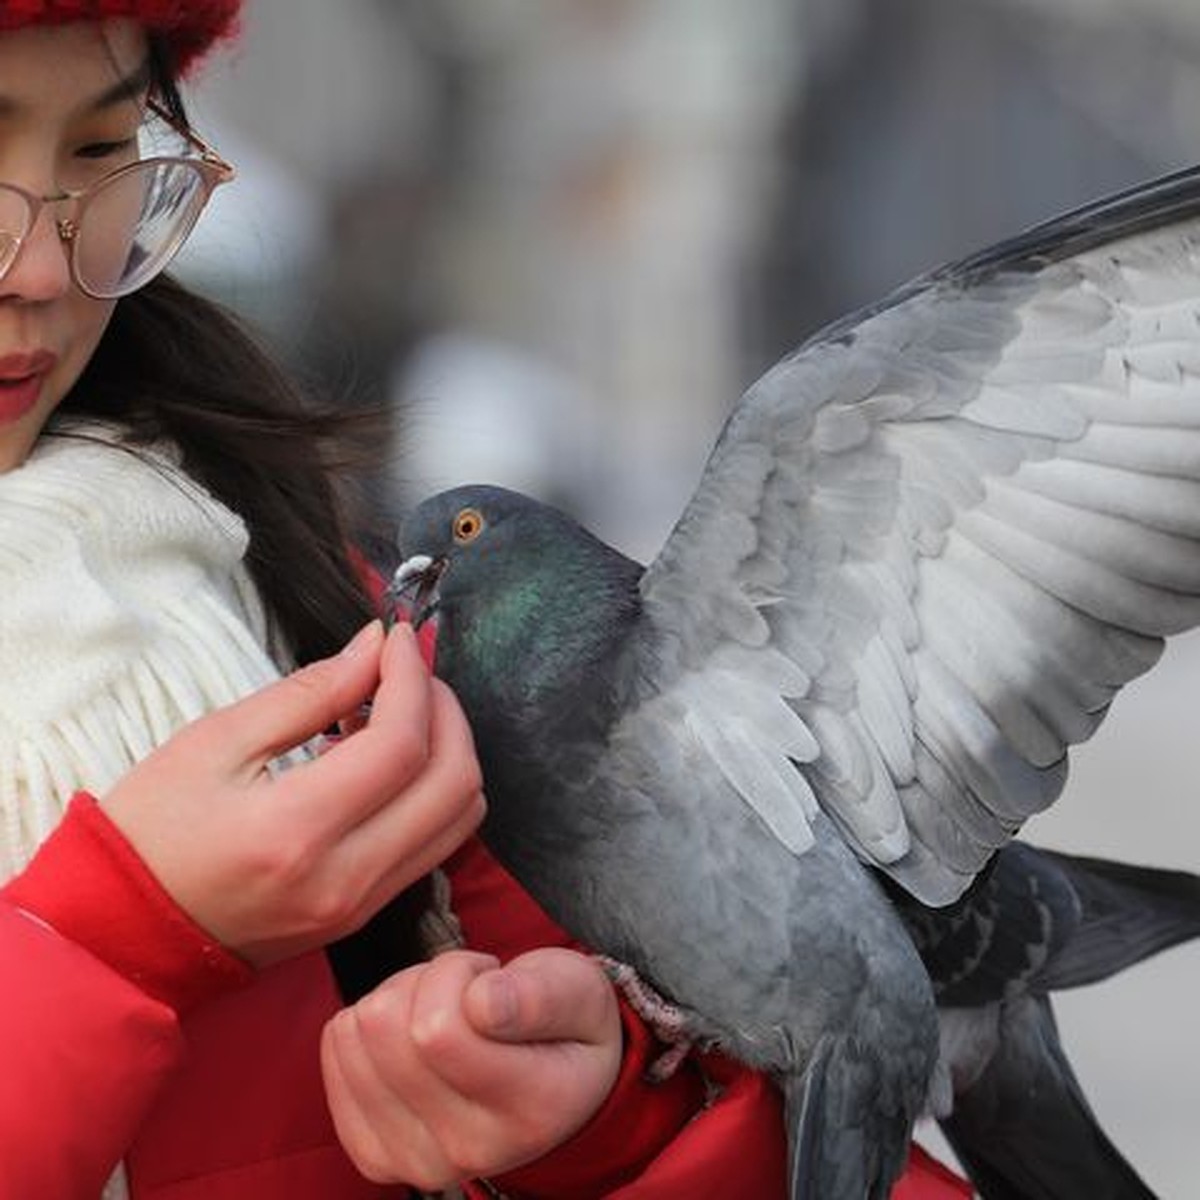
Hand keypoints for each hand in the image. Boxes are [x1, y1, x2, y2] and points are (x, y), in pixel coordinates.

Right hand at [101, 621, 484, 965]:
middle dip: (445, 711)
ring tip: (396, 714)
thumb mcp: (214, 743)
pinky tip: (384, 763)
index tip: (396, 638)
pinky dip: (432, 792)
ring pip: (459, 817)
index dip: (413, 679)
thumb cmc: (151, 831)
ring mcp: (361, 906)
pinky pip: (435, 845)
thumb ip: (307, 693)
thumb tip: (375, 647)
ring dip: (447, 751)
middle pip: (454, 783)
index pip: (402, 744)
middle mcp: (345, 880)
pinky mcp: (364, 915)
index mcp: (296, 832)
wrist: (122, 936)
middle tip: (406, 673)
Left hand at [320, 947, 621, 1188]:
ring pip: (357, 1033)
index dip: (457, 975)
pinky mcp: (375, 1154)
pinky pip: (336, 1051)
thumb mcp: (580, 992)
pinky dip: (370, 1024)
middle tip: (468, 992)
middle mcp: (467, 1152)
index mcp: (529, 1111)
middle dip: (426, 982)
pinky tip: (414, 1033)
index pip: (437, 1031)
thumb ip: (540, 995)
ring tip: (447, 1010)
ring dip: (399, 999)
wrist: (558, 1089)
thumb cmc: (568, 1026)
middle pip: (386, 1029)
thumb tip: (482, 1004)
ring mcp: (413, 1163)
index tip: (491, 979)